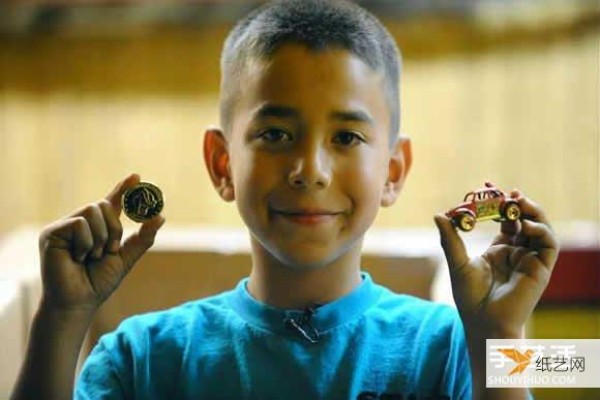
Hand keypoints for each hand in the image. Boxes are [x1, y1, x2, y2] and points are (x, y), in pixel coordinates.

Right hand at [38, 173, 165, 312]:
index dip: (123, 188)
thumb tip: (160, 216)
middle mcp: (79, 223)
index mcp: (97, 227)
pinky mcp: (52, 233)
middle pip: (103, 204)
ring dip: (100, 237)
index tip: (137, 176)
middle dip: (114, 228)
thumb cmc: (98, 282)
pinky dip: (86, 242)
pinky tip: (77, 258)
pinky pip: (79, 223)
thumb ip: (143, 238)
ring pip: (92, 210)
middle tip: (110, 250)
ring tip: (91, 257)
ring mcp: (64, 226)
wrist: (78, 302)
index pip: (111, 202)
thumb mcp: (126, 258)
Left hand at [434, 190, 558, 337]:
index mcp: (500, 250)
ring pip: (540, 227)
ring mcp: (531, 259)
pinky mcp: (541, 268)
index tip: (487, 187)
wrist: (484, 322)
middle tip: (506, 192)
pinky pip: (548, 244)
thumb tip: (438, 215)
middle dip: (517, 203)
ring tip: (516, 201)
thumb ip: (450, 239)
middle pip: (524, 220)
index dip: (499, 204)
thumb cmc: (470, 298)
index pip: (505, 220)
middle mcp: (518, 252)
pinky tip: (523, 225)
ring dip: (532, 212)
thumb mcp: (457, 263)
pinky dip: (540, 230)